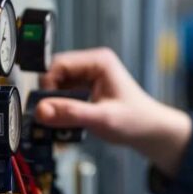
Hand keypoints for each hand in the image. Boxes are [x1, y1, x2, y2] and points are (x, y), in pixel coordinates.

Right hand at [36, 47, 191, 176]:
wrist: (151, 132)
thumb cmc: (136, 121)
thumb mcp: (102, 118)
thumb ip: (71, 114)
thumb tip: (41, 110)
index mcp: (99, 61)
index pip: (58, 64)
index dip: (48, 86)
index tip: (44, 107)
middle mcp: (92, 65)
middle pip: (55, 76)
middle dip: (50, 98)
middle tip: (50, 119)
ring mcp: (89, 77)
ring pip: (57, 87)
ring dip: (56, 106)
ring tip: (60, 124)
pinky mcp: (87, 89)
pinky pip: (64, 96)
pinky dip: (62, 111)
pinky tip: (68, 124)